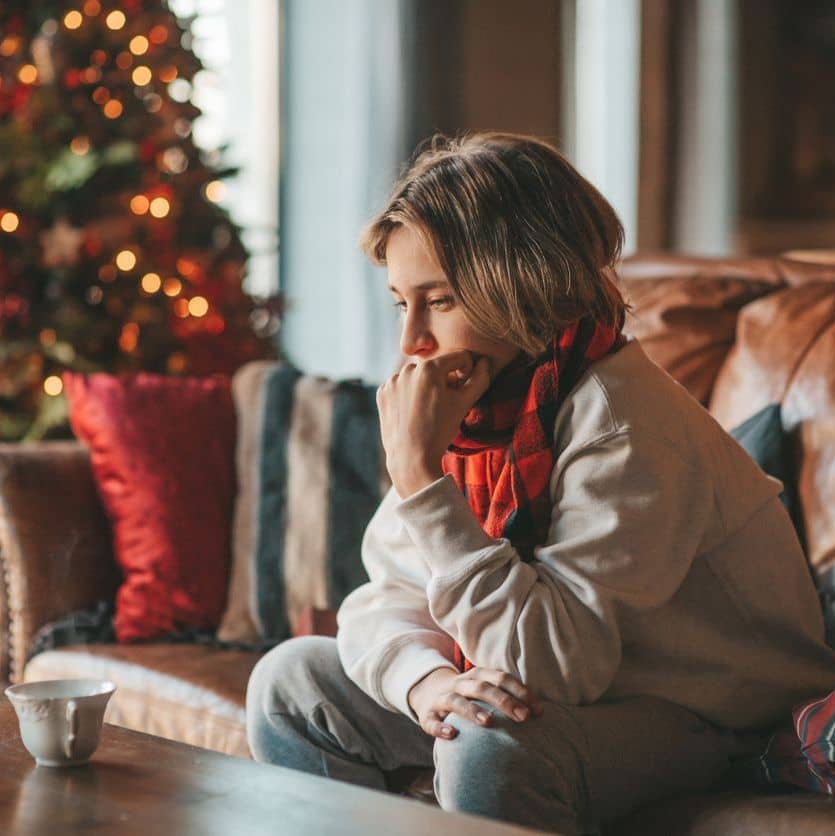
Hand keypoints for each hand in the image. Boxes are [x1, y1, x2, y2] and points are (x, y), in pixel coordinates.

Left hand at [377, 351, 492, 497]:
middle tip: (444, 405)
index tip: (463, 389)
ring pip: (417, 376)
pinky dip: (407, 395)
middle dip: (443, 380)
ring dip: (424, 387)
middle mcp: (407, 369)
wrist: (411, 458)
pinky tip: (412, 412)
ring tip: (427, 410)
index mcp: (429, 368)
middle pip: (436, 367)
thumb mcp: (464, 404)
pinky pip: (401, 386)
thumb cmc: (440, 431)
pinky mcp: (382, 393)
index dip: (466, 371)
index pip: (458, 357)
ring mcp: (392, 381)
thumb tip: (485, 362)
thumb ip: (479, 379)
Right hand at [407, 666, 542, 739]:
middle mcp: (460, 684)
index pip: (501, 678)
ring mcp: (442, 698)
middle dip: (503, 701)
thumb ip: (507, 695)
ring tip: (489, 722)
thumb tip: (541, 711)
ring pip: (456, 701)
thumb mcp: (484, 688)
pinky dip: (441, 727)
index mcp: (477, 676)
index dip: (520, 691)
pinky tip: (452, 735)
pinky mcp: (428, 714)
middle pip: (482, 687)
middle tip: (523, 718)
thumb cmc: (467, 694)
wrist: (427, 691)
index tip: (538, 710)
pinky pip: (432, 721)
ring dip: (473, 710)